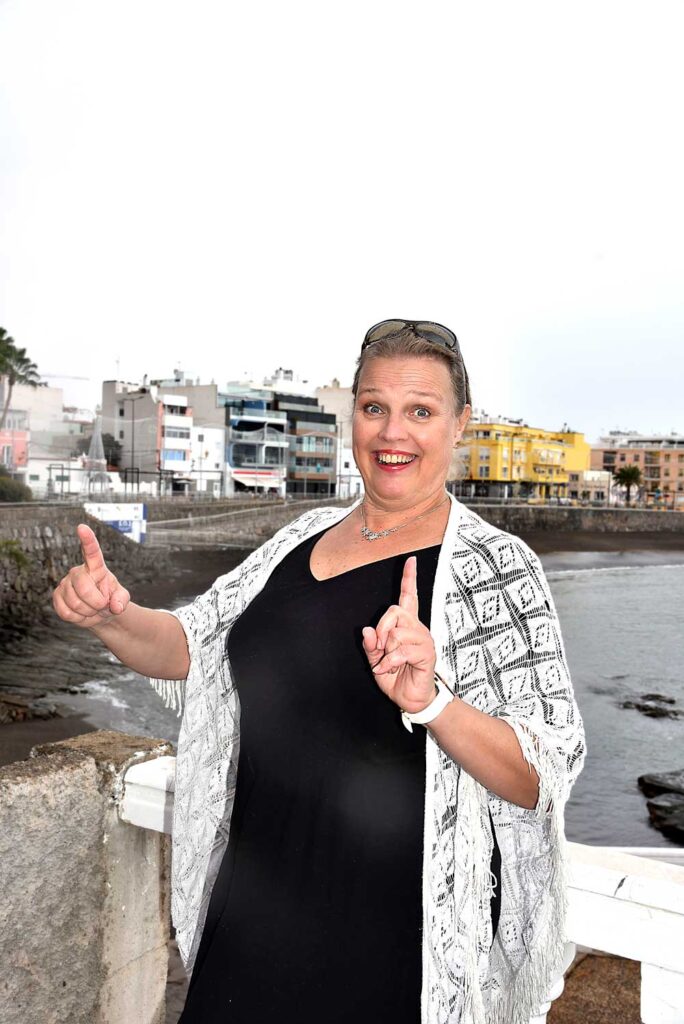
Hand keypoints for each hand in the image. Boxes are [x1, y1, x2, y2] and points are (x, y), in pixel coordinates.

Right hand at [52, 524, 129, 628]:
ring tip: (92, 608)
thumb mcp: (121, 599)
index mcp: (96, 567)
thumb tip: (116, 606)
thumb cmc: (111, 600)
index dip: (87, 539)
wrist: (99, 613)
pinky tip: (82, 613)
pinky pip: (66, 612)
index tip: (82, 527)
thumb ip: (122, 600)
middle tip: (102, 605)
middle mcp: (78, 571)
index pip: (92, 551)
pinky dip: (78, 618)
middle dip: (97, 602)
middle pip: (84, 588)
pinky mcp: (56, 596)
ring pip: (75, 603)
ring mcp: (65, 583)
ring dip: (88, 612)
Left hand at [362, 555, 436, 713]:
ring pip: (397, 631)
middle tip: (378, 648)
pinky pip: (401, 650)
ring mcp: (423, 640)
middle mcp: (417, 628)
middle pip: (395, 611)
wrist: (411, 700)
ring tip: (387, 663)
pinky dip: (389, 662)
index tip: (410, 560)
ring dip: (385, 650)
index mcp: (405, 626)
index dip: (409, 578)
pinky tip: (389, 669)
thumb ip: (371, 645)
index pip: (408, 596)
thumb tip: (367, 630)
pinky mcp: (426, 654)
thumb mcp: (376, 660)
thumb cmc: (396, 677)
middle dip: (381, 628)